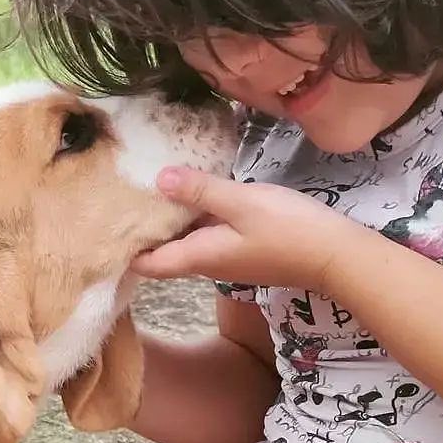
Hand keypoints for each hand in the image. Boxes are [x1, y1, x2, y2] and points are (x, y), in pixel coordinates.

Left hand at [133, 167, 363, 291]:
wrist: (337, 257)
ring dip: (166, 220)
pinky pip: (203, 234)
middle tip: (120, 197)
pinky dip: (191, 217)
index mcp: (196, 257)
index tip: (105, 223)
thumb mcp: (241, 202)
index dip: (123, 248)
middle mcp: (203, 263)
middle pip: (160, 252)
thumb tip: (157, 178)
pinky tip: (190, 191)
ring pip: (182, 241)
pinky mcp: (238, 248)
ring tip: (147, 187)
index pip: (145, 264)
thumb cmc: (289, 230)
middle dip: (140, 230)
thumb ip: (200, 190)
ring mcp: (222, 257)